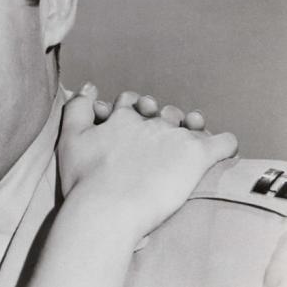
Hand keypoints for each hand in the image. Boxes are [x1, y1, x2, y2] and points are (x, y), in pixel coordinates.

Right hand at [58, 85, 236, 238]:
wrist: (106, 207)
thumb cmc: (83, 179)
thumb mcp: (69, 139)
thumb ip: (77, 108)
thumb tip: (89, 86)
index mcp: (122, 118)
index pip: (132, 102)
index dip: (132, 111)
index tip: (131, 126)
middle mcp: (150, 122)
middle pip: (162, 113)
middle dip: (161, 121)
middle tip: (157, 143)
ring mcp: (175, 137)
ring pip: (191, 124)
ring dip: (190, 131)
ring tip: (186, 147)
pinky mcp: (196, 156)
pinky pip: (223, 142)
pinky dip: (224, 145)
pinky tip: (219, 155)